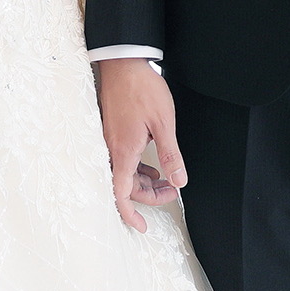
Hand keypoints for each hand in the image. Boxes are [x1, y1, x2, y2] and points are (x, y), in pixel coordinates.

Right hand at [96, 58, 186, 231]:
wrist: (123, 63)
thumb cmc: (142, 89)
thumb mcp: (164, 123)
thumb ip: (170, 154)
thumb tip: (178, 181)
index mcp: (124, 151)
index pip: (121, 194)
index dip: (130, 214)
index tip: (142, 227)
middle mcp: (113, 149)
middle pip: (126, 186)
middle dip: (149, 195)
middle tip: (172, 191)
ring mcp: (111, 141)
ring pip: (124, 173)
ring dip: (144, 181)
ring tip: (166, 178)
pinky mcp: (113, 132)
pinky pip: (122, 160)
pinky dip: (137, 167)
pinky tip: (152, 163)